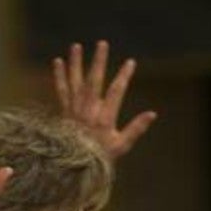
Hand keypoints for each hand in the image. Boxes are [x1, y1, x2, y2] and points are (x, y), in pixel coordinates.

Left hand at [53, 40, 157, 158]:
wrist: (73, 168)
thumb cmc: (100, 157)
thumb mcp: (121, 146)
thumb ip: (136, 129)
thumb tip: (153, 113)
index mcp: (103, 118)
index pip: (116, 92)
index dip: (124, 76)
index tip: (131, 62)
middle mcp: (87, 111)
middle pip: (93, 81)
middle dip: (98, 61)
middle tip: (102, 43)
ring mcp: (73, 110)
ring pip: (75, 82)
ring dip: (76, 63)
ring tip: (76, 45)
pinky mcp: (64, 111)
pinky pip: (60, 90)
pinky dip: (59, 76)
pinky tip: (57, 61)